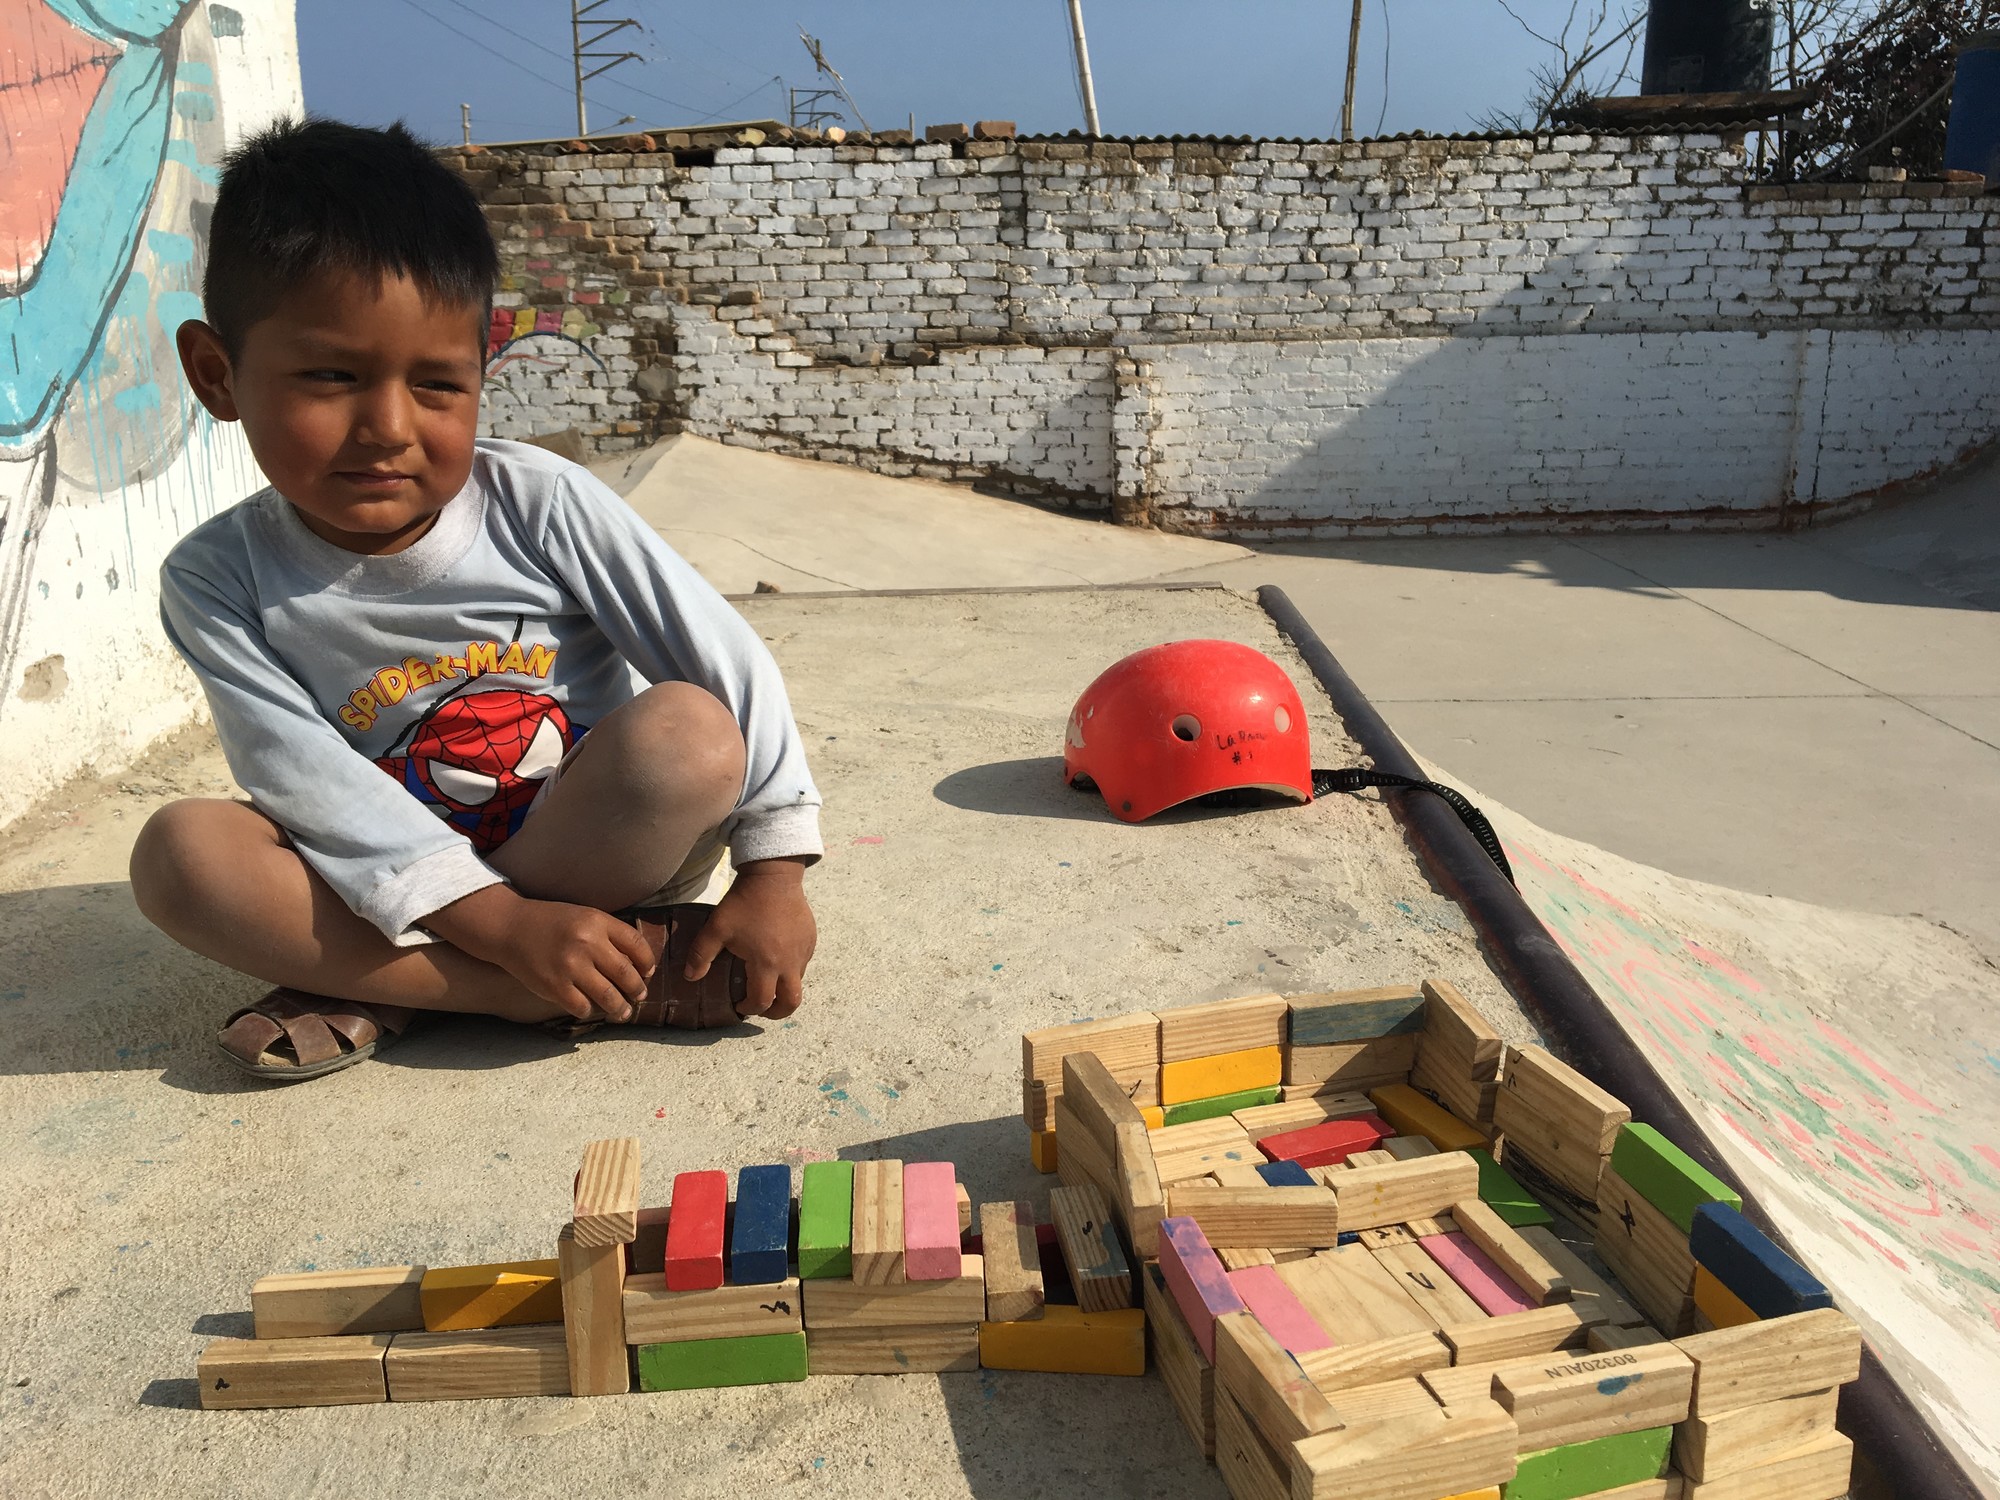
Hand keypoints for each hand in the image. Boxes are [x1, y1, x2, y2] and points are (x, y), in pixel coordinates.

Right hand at [426, 884, 654, 1020]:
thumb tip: (638, 961)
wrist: (510, 928)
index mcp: (597, 921)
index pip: (636, 944)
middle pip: (626, 974)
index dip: (647, 962)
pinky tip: (589, 1008)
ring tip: (623, 1012)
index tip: (648, 972)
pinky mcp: (554, 986)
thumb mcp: (584, 916)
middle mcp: (587, 943)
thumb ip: (609, 933)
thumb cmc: (552, 922)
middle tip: (640, 996)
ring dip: (620, 1008)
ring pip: (609, 996)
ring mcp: (570, 966)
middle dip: (637, 989)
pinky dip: (589, 1010)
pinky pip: (582, 1007)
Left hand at [685, 858, 816, 1019]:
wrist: (773, 875)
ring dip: (783, 988)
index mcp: (766, 964)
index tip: (738, 1004)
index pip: (761, 1001)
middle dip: (776, 1012)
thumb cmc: (744, 903)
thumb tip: (690, 977)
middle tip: (762, 1006)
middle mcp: (790, 963)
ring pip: (798, 982)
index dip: (749, 1009)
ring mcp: (803, 951)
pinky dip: (791, 969)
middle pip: (792, 1002)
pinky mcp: (810, 939)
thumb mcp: (716, 928)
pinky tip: (777, 955)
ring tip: (767, 979)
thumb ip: (700, 955)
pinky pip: (803, 962)